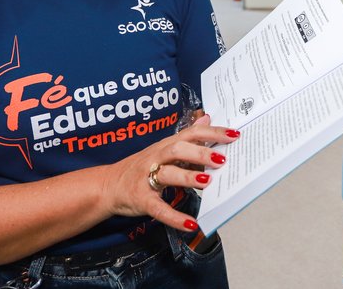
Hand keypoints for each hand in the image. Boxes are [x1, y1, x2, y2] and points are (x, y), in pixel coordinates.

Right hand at [103, 114, 239, 231]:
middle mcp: (156, 158)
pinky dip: (175, 217)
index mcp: (165, 145)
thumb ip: (186, 136)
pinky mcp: (141, 200)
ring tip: (207, 181)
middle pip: (178, 149)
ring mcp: (147, 178)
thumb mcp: (163, 148)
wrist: (108, 185)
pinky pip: (159, 208)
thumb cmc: (140, 167)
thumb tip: (207, 118)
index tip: (234, 135)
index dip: (212, 133)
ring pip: (167, 174)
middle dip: (200, 152)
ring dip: (187, 177)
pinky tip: (191, 224)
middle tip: (221, 159)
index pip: (191, 134)